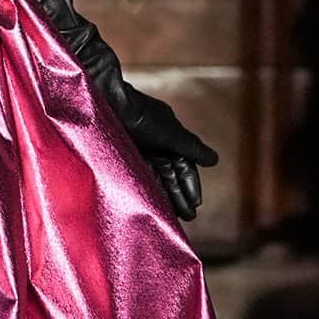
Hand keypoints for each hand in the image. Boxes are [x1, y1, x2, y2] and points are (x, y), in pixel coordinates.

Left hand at [117, 88, 217, 224]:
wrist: (104, 102)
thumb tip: (214, 160)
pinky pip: (137, 178)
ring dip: (165, 197)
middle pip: (171, 174)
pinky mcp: (119, 157)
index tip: (196, 204)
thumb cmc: (138, 114)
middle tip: (188, 217)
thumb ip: (191, 148)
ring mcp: (136, 151)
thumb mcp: (170, 133)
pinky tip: (152, 206)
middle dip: (180, 195)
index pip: (184, 164)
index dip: (191, 184)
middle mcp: (153, 143)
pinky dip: (146, 191)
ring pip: (155, 178)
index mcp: (168, 134)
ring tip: (172, 217)